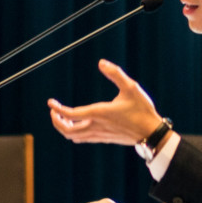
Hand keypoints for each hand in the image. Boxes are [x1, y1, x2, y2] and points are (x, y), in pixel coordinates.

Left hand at [47, 59, 163, 146]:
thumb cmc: (142, 110)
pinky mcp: (103, 139)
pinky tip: (76, 124)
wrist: (151, 133)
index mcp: (99, 113)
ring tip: (62, 117)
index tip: (50, 103)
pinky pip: (82, 139)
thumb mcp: (131, 88)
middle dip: (56, 122)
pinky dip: (73, 133)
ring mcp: (98, 135)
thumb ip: (116, 74)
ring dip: (64, 128)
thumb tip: (101, 63)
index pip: (70, 114)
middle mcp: (95, 126)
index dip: (57, 109)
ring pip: (73, 137)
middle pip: (67, 130)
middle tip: (53, 111)